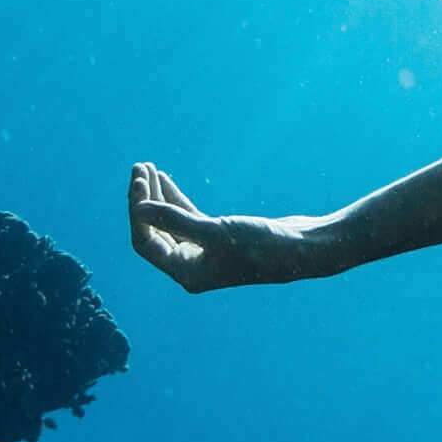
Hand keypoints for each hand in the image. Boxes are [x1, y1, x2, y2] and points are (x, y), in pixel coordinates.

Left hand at [127, 161, 294, 295]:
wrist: (303, 249)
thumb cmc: (262, 245)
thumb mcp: (215, 231)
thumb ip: (175, 220)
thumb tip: (138, 209)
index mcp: (186, 272)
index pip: (147, 241)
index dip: (138, 212)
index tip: (139, 182)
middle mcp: (191, 265)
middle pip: (154, 230)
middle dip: (144, 199)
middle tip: (138, 168)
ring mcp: (203, 251)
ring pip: (170, 221)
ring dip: (157, 196)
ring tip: (147, 169)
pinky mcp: (218, 237)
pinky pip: (187, 218)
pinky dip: (175, 199)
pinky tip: (165, 179)